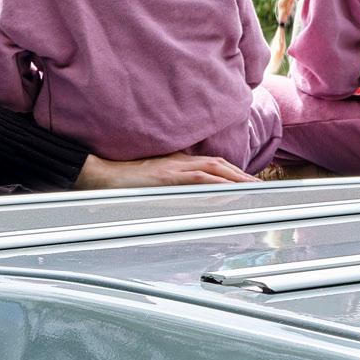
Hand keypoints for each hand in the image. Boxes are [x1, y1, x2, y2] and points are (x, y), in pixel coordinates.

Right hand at [77, 153, 248, 189]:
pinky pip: (196, 178)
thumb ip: (172, 185)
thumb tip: (188, 198)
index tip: (249, 182)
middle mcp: (178, 161)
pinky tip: (228, 190)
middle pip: (218, 165)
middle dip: (241, 175)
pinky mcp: (165, 176)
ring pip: (213, 169)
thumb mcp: (152, 181)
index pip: (211, 165)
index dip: (233, 172)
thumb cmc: (121, 181)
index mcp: (177, 162)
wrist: (99, 175)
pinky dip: (215, 183)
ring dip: (235, 178)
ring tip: (252, 188)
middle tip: (261, 186)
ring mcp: (172, 168)